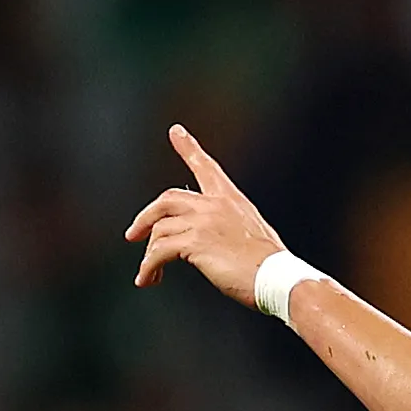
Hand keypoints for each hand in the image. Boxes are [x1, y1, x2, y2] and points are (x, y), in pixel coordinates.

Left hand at [124, 125, 287, 305]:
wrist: (277, 277)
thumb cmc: (269, 265)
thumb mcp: (252, 232)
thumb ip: (228, 226)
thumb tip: (212, 240)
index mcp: (230, 199)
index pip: (205, 167)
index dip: (188, 148)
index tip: (176, 132)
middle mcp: (214, 205)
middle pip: (166, 200)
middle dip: (145, 218)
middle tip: (133, 235)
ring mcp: (202, 222)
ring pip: (159, 229)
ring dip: (148, 254)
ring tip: (148, 273)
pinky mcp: (194, 243)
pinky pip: (158, 251)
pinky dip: (148, 267)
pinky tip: (147, 279)